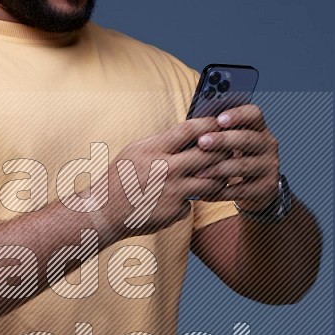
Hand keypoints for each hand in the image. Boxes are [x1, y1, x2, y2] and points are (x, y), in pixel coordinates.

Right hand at [89, 116, 236, 238]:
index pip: (190, 130)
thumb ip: (162, 143)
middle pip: (209, 154)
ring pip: (211, 180)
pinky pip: (194, 202)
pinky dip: (191, 200)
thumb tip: (190, 133)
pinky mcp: (175, 211)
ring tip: (218, 173)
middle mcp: (166, 169)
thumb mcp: (135, 151)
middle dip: (224, 150)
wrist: (104, 212)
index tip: (221, 122)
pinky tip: (181, 199)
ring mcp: (173, 192)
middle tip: (231, 148)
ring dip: (218, 176)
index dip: (210, 124)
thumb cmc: (119, 179)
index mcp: (153, 150)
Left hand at [188, 104, 279, 213]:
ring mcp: (269, 167)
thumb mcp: (232, 144)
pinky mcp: (266, 188)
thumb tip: (192, 128)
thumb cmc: (235, 158)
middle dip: (222, 140)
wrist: (256, 188)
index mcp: (259, 128)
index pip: (254, 114)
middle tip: (201, 142)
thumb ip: (218, 134)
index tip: (218, 120)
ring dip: (217, 169)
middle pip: (246, 139)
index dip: (237, 115)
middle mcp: (268, 144)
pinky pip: (241, 190)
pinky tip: (204, 192)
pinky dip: (220, 192)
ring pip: (242, 166)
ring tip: (196, 172)